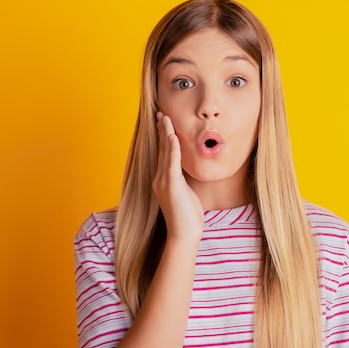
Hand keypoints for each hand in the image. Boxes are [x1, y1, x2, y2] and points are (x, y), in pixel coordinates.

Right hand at [152, 111, 203, 241]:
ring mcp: (163, 181)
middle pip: (161, 149)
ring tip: (165, 118)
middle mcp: (159, 178)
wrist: (184, 234)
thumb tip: (189, 170)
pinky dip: (172, 148)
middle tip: (161, 113)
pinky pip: (171, 162)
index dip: (164, 137)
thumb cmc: (188, 217)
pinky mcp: (171, 186)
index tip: (164, 122)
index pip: (163, 153)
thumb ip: (184, 180)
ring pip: (164, 152)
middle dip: (162, 130)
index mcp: (163, 180)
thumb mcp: (186, 193)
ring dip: (165, 133)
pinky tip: (172, 136)